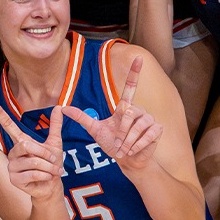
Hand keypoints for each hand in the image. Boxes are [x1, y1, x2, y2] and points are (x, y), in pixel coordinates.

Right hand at [0, 102, 65, 201]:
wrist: (52, 185)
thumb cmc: (51, 164)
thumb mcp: (55, 143)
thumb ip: (55, 126)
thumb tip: (59, 107)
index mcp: (21, 142)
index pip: (8, 125)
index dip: (0, 114)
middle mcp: (13, 152)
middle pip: (26, 145)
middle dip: (44, 153)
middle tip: (53, 160)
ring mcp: (12, 166)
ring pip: (32, 161)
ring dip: (48, 167)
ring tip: (53, 171)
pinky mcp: (14, 179)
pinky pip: (32, 174)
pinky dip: (44, 175)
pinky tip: (47, 177)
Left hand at [61, 54, 161, 171]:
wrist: (128, 161)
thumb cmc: (113, 145)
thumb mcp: (95, 130)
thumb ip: (81, 118)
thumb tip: (63, 107)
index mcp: (124, 107)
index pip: (130, 86)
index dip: (135, 72)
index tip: (139, 58)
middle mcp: (138, 109)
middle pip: (129, 113)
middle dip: (121, 132)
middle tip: (118, 144)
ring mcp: (149, 118)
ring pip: (137, 125)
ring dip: (128, 140)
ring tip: (125, 149)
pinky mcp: (156, 129)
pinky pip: (147, 134)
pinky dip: (137, 145)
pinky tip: (134, 150)